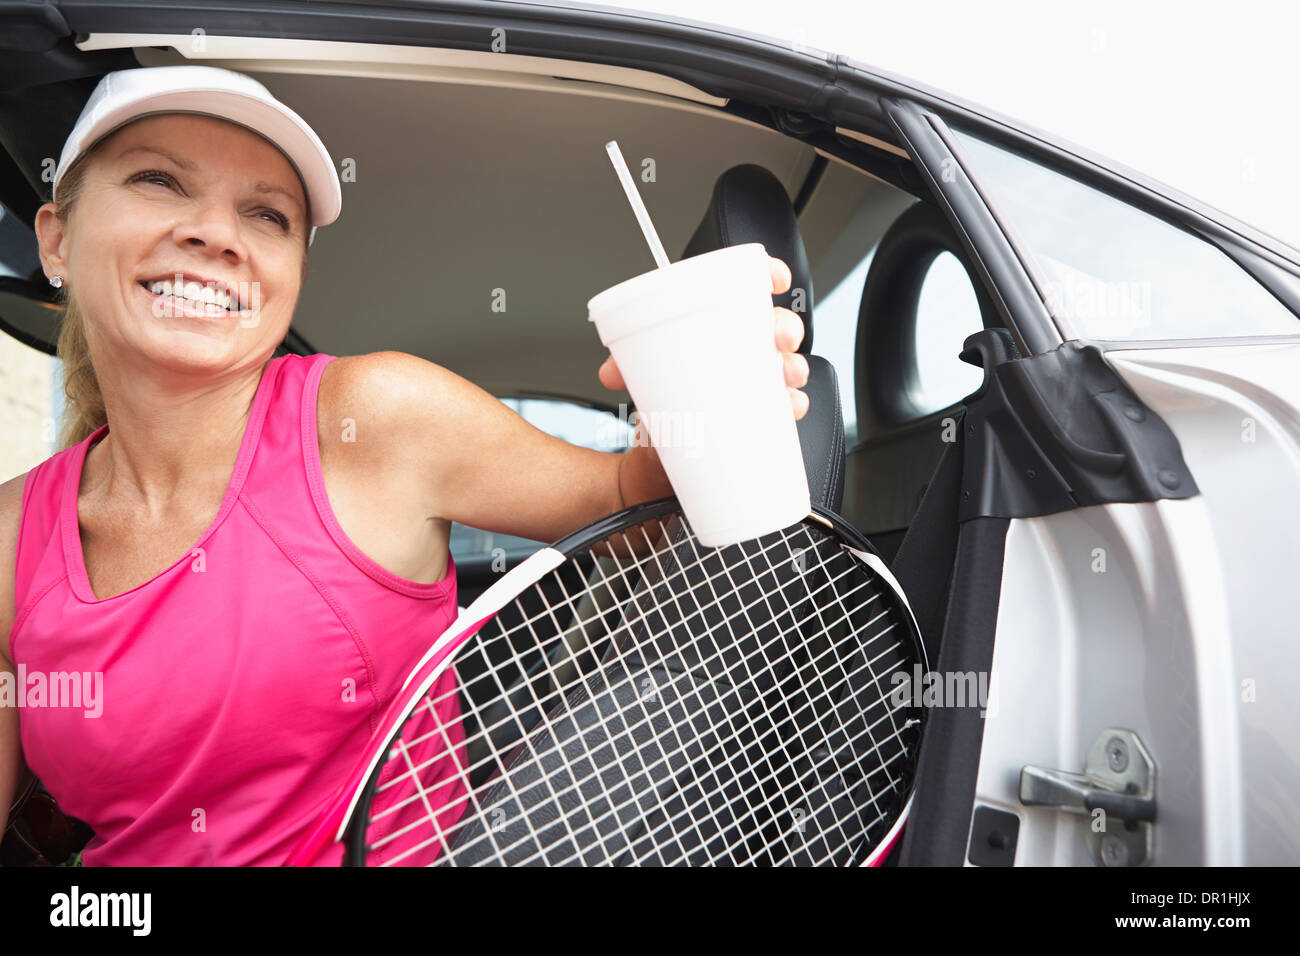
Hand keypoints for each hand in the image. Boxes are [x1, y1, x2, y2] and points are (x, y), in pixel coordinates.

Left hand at [597, 254, 810, 419]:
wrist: (657, 462)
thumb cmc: (658, 407)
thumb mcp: (640, 380)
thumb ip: (625, 369)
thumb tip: (611, 370)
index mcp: (717, 329)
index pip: (750, 289)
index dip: (769, 275)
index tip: (775, 278)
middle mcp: (741, 352)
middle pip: (777, 326)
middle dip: (784, 326)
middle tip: (777, 337)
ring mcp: (754, 385)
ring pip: (788, 364)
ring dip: (793, 365)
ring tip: (782, 373)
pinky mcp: (760, 419)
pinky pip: (788, 406)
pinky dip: (793, 404)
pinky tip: (789, 405)